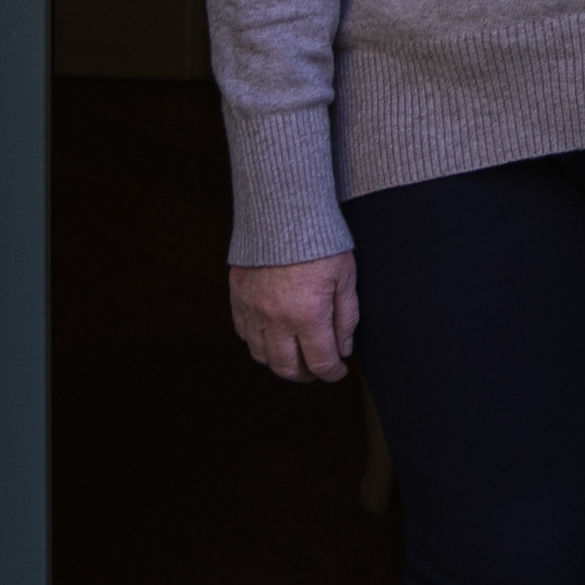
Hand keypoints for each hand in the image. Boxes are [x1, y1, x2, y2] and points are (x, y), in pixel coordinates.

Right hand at [230, 251, 359, 382]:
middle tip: (316, 369)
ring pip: (261, 355)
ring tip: (294, 355)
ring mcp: (253, 309)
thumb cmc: (319, 239)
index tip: (338, 371)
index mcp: (308, 314)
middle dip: (305, 375)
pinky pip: (243, 333)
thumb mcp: (346, 276)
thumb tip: (344, 347)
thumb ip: (347, 317)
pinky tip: (271, 335)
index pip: (320, 362)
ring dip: (279, 362)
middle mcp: (276, 318)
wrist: (283, 209)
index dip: (332, 372)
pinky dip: (257, 342)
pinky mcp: (238, 297)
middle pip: (286, 368)